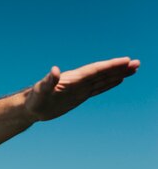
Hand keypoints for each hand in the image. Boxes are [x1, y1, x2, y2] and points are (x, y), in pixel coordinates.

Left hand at [25, 57, 139, 121]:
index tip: (125, 61)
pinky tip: (117, 80)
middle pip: (103, 72)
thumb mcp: (40, 90)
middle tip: (137, 63)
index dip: (110, 66)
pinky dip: (108, 83)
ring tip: (133, 69)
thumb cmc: (33, 98)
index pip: (95, 70)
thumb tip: (54, 71)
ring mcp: (80, 88)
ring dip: (118, 74)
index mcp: (73, 79)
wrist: (30, 107)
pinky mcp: (78, 96)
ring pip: (102, 79)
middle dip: (119, 68)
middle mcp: (78, 81)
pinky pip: (97, 88)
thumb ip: (48, 81)